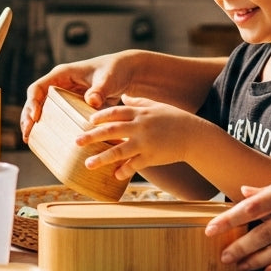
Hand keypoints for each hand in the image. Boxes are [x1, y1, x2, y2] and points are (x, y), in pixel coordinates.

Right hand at [19, 52, 137, 138]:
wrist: (126, 73)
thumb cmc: (116, 71)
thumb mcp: (108, 78)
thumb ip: (100, 89)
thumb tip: (92, 102)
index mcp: (62, 74)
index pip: (38, 87)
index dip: (32, 102)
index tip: (35, 117)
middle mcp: (59, 85)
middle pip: (35, 101)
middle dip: (28, 117)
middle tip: (27, 134)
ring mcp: (65, 96)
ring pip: (42, 110)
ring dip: (34, 124)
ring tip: (29, 140)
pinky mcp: (72, 106)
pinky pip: (56, 117)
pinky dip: (49, 128)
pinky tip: (46, 142)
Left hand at [77, 94, 206, 178]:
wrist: (194, 135)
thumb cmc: (174, 119)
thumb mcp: (156, 106)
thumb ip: (139, 101)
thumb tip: (125, 95)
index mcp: (140, 113)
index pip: (115, 112)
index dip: (100, 116)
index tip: (88, 121)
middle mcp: (140, 126)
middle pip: (112, 131)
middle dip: (92, 136)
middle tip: (76, 141)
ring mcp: (146, 143)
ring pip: (120, 150)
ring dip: (102, 158)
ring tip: (88, 164)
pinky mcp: (152, 157)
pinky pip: (135, 165)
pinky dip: (124, 171)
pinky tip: (115, 175)